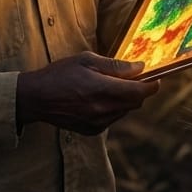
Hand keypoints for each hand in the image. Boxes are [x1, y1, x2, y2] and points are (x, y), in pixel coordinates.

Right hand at [16, 52, 158, 135]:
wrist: (36, 98)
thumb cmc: (59, 74)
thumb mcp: (86, 60)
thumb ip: (115, 66)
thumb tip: (139, 68)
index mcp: (103, 90)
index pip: (141, 91)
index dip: (152, 84)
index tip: (155, 78)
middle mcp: (103, 110)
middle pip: (136, 102)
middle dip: (138, 90)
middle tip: (130, 78)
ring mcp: (98, 123)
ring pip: (125, 111)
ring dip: (124, 100)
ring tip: (108, 87)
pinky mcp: (92, 130)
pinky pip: (112, 119)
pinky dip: (112, 109)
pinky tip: (97, 99)